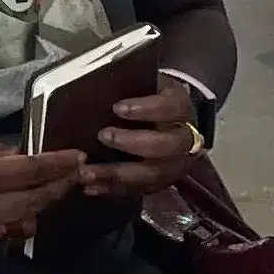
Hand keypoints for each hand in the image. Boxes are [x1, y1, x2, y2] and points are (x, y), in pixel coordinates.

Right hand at [0, 121, 84, 238]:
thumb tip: (22, 158)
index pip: (31, 172)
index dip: (57, 163)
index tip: (79, 155)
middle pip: (32, 200)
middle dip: (57, 185)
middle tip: (76, 171)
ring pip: (21, 220)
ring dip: (41, 203)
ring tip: (55, 186)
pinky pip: (1, 229)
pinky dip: (18, 216)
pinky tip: (25, 203)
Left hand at [83, 75, 205, 200]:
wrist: (177, 118)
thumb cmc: (153, 96)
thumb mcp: (148, 83)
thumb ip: (130, 86)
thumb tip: (96, 85)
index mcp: (181, 108)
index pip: (169, 109)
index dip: (145, 109)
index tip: (117, 107)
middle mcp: (186, 140)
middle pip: (165, 147)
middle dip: (131, 144)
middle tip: (102, 136)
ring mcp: (177, 164)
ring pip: (153, 175)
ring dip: (117, 175)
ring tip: (86, 173)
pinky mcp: (165, 181)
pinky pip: (142, 190)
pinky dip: (115, 189)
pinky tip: (91, 187)